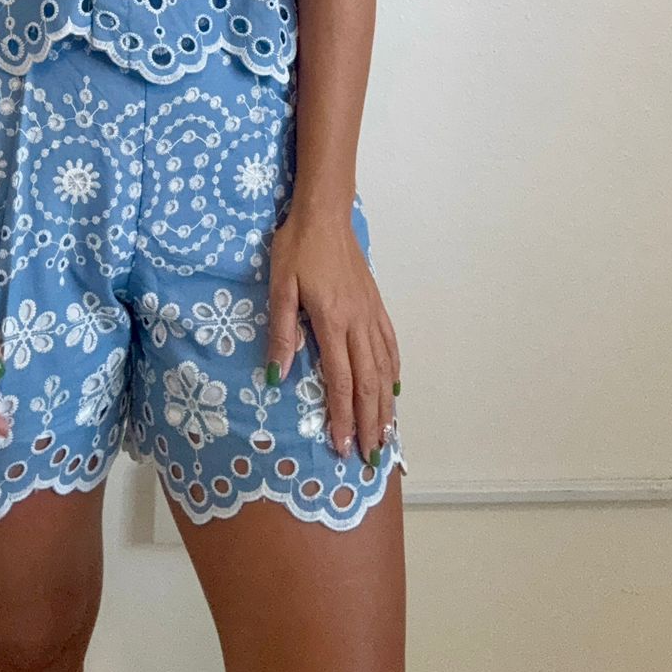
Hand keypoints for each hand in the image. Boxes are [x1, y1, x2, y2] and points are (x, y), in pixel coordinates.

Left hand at [264, 205, 400, 466]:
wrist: (324, 214)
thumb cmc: (297, 248)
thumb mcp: (280, 287)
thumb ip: (282, 332)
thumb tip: (277, 375)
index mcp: (333, 322)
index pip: (341, 381)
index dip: (343, 417)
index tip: (342, 446)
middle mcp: (358, 323)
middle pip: (369, 384)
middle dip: (370, 424)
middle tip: (370, 457)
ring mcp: (371, 314)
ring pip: (383, 369)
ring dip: (385, 406)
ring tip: (386, 436)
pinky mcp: (376, 305)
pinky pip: (390, 345)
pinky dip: (393, 372)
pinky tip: (394, 389)